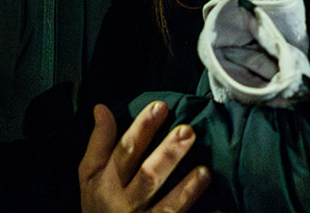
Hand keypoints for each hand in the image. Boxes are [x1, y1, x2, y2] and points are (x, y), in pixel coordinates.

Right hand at [80, 102, 211, 212]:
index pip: (126, 151)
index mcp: (108, 182)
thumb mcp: (89, 175)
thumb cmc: (97, 204)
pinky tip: (220, 210)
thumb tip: (102, 108)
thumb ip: (98, 142)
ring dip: (187, 190)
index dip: (142, 128)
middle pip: (148, 177)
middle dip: (167, 154)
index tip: (160, 106)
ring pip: (167, 207)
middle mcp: (126, 202)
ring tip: (204, 171)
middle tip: (188, 131)